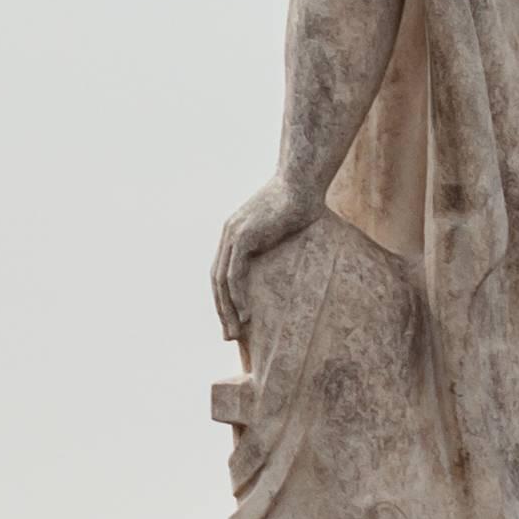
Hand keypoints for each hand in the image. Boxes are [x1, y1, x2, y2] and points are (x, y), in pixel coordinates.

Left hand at [212, 178, 316, 342]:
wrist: (301, 183)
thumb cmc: (301, 203)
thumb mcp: (282, 229)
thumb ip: (276, 245)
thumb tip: (288, 260)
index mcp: (235, 234)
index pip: (222, 273)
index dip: (225, 298)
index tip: (233, 320)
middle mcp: (228, 235)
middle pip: (217, 280)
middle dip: (222, 309)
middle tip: (228, 335)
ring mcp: (233, 235)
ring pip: (222, 280)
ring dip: (227, 309)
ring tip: (235, 332)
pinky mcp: (243, 237)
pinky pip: (234, 274)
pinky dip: (238, 296)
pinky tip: (246, 314)